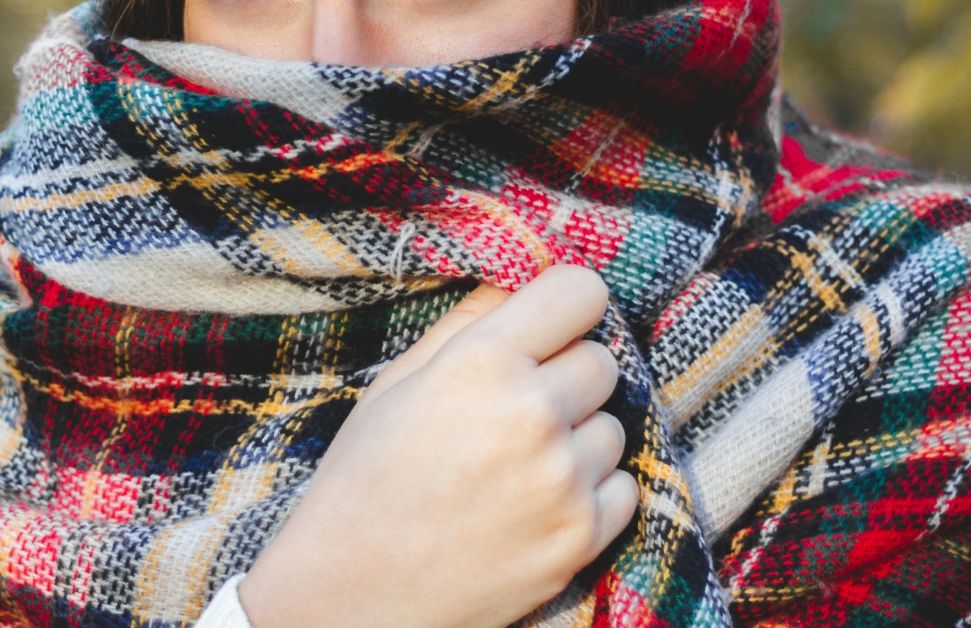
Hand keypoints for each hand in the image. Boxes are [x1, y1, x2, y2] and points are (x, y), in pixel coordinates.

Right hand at [239, 265, 638, 627]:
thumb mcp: (396, 384)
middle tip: (517, 407)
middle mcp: (533, 414)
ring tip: (517, 465)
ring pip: (613, 426)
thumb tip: (519, 285)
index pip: (581, 292)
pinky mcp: (582, 537)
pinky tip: (536, 503)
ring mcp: (564, 480)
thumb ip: (465, 324)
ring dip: (577, 436)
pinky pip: (622, 487)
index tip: (551, 323)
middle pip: (602, 360)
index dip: (566, 304)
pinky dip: (590, 491)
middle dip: (565, 374)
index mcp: (481, 363)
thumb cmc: (365, 479)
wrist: (353, 592)